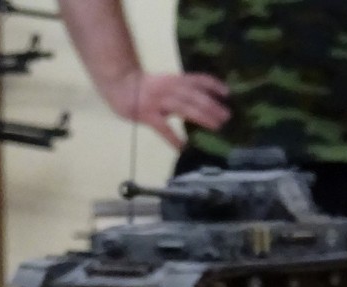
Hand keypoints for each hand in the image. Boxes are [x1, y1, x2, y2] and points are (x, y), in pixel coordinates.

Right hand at [102, 70, 229, 150]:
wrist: (119, 85)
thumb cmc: (144, 87)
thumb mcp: (165, 83)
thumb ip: (180, 91)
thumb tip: (200, 104)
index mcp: (174, 79)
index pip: (197, 79)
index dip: (213, 85)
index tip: (227, 93)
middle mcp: (169, 87)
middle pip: (195, 96)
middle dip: (212, 106)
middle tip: (227, 117)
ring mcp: (158, 101)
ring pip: (185, 108)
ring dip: (202, 117)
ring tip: (216, 126)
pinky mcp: (147, 114)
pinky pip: (163, 128)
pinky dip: (174, 138)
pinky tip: (183, 147)